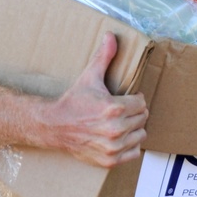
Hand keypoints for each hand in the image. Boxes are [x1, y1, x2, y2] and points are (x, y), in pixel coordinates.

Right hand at [44, 33, 148, 167]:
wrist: (54, 126)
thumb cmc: (73, 101)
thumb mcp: (89, 77)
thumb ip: (104, 57)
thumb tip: (111, 36)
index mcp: (114, 109)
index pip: (141, 103)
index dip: (134, 98)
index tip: (126, 98)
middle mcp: (115, 130)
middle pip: (142, 118)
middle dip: (134, 112)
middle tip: (121, 110)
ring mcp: (113, 147)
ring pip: (141, 135)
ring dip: (134, 129)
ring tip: (120, 122)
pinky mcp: (110, 160)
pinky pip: (134, 152)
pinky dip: (129, 145)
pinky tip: (118, 137)